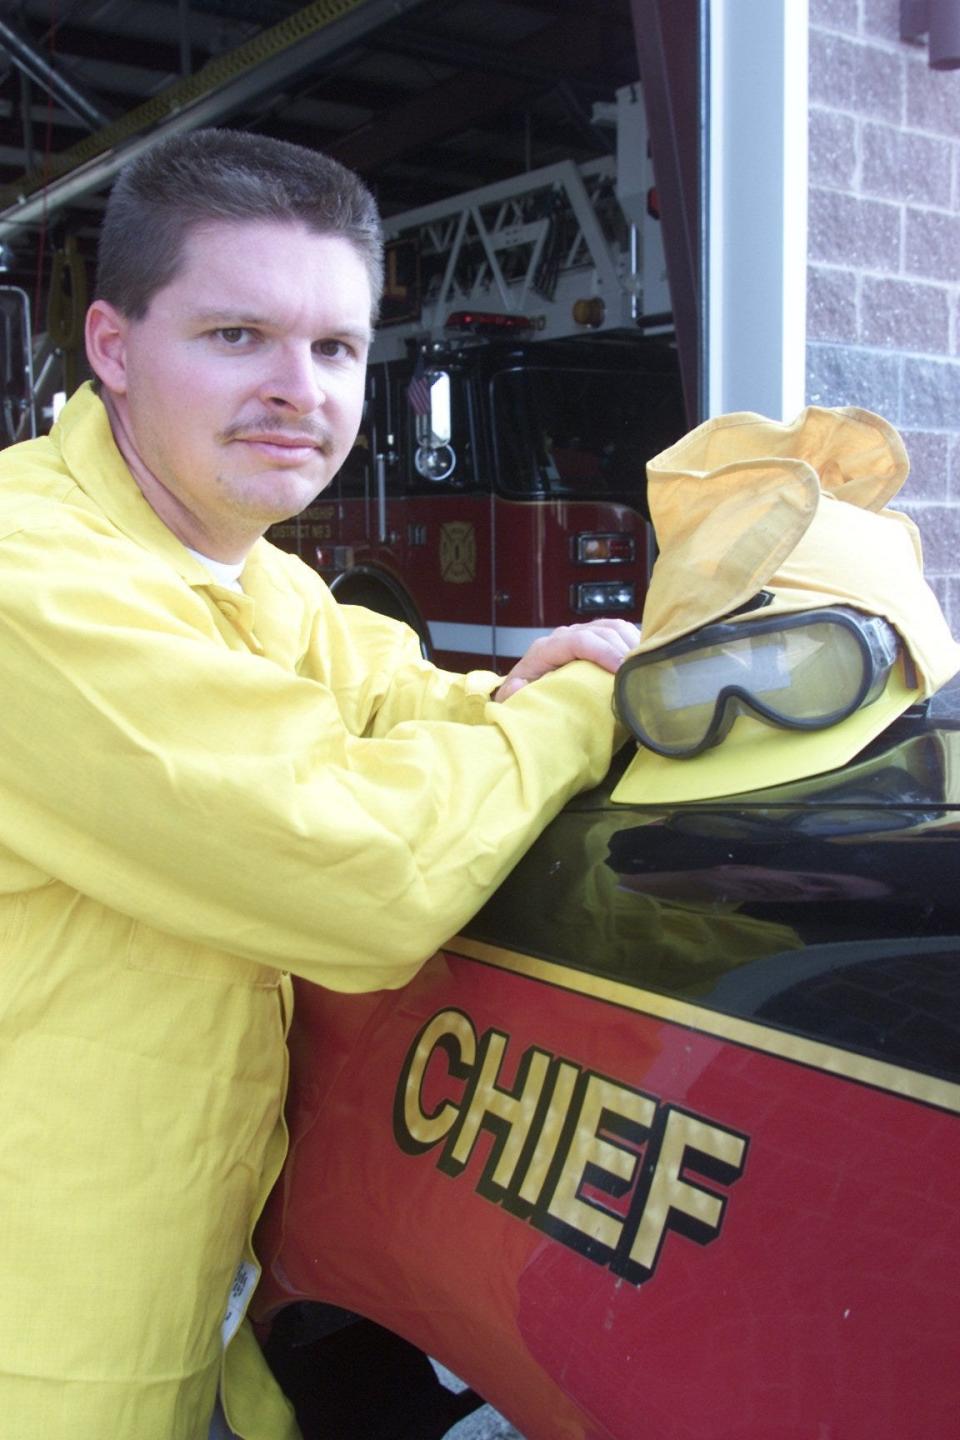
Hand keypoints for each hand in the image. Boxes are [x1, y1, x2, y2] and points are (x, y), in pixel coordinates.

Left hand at [494, 619, 641, 701]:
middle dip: (623, 649)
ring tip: (645, 665)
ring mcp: (581, 633)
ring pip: (613, 626)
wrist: (526, 688)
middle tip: (640, 671)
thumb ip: (514, 694)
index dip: (602, 652)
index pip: (578, 641)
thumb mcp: (513, 699)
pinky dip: (634, 640)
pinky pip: (619, 629)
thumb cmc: (525, 695)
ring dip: (632, 642)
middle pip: (601, 631)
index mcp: (546, 649)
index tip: (621, 670)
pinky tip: (644, 657)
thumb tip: (520, 686)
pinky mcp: (595, 637)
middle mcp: (565, 635)